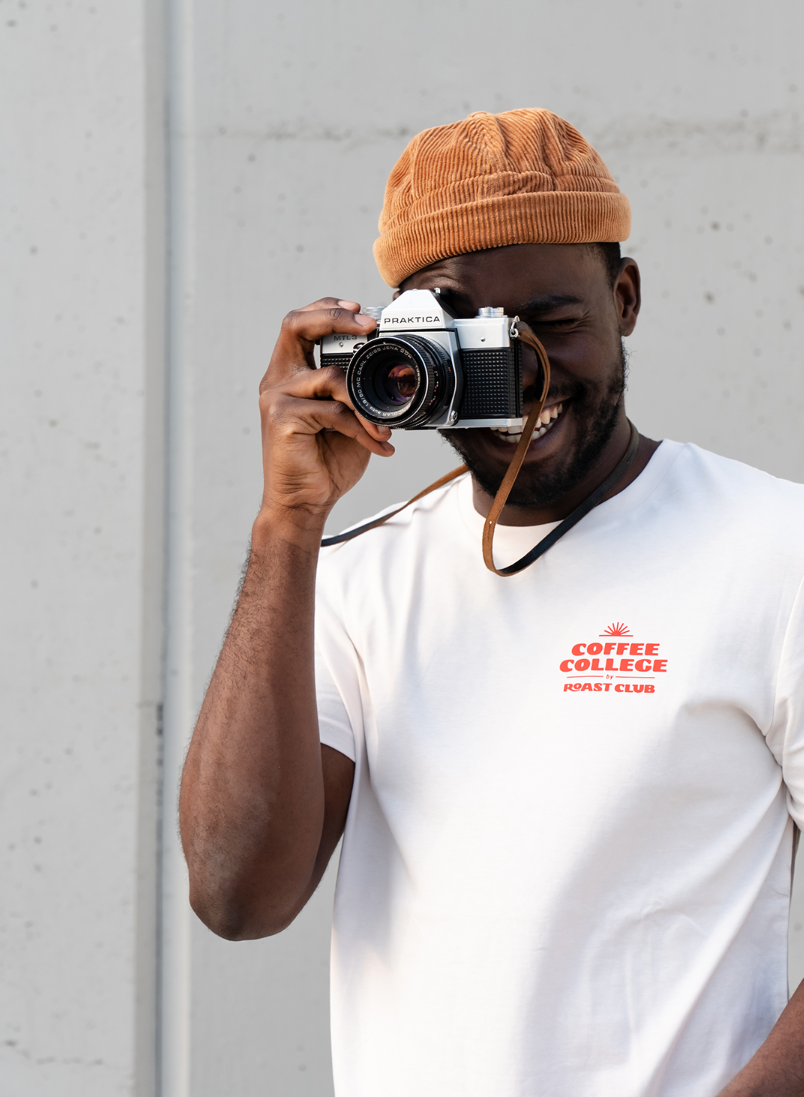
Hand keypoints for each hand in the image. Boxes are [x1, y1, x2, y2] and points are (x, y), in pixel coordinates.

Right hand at [257, 298, 393, 528]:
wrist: (305, 502)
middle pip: (296, 325)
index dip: (327, 310)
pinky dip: (361, 428)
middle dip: (334, 317)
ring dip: (366, 404)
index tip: (361, 312)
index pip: (301, 325)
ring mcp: (276, 398)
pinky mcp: (282, 418)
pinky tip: (377, 446)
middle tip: (369, 327)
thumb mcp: (346, 419)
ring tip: (384, 428)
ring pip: (331, 377)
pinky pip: (334, 411)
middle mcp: (278, 380)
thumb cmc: (324, 462)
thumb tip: (393, 374)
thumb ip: (355, 393)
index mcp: (290, 374)